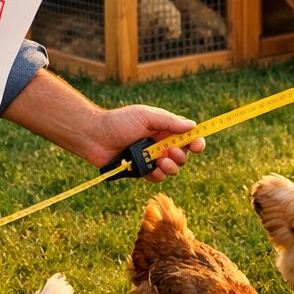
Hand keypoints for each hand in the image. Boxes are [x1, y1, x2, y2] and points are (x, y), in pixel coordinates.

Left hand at [82, 104, 204, 182]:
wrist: (95, 136)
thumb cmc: (119, 122)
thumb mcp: (146, 116)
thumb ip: (169, 121)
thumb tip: (192, 126)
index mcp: (164, 129)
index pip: (187, 136)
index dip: (196, 141)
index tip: (198, 145)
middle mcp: (160, 144)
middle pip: (183, 155)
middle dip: (181, 156)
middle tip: (171, 152)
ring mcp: (152, 158)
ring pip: (173, 168)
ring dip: (171, 166)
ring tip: (160, 161)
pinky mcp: (142, 171)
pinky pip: (158, 177)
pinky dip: (159, 174)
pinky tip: (153, 169)